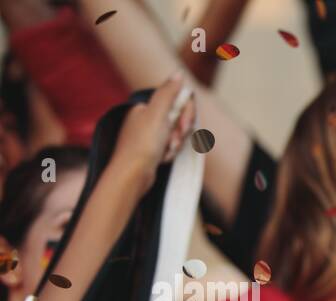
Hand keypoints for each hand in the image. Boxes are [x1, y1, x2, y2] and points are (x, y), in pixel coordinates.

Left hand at [108, 73, 195, 194]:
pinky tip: (162, 158)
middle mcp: (145, 118)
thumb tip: (179, 73)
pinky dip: (170, 153)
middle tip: (173, 142)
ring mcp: (148, 134)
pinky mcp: (151, 150)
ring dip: (176, 144)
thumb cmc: (143, 144)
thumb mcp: (158, 114)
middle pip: (177, 119)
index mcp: (145, 106)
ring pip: (176, 134)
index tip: (182, 127)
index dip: (185, 115)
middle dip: (180, 132)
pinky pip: (170, 147)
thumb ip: (168, 92)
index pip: (176, 102)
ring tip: (166, 152)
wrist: (132, 174)